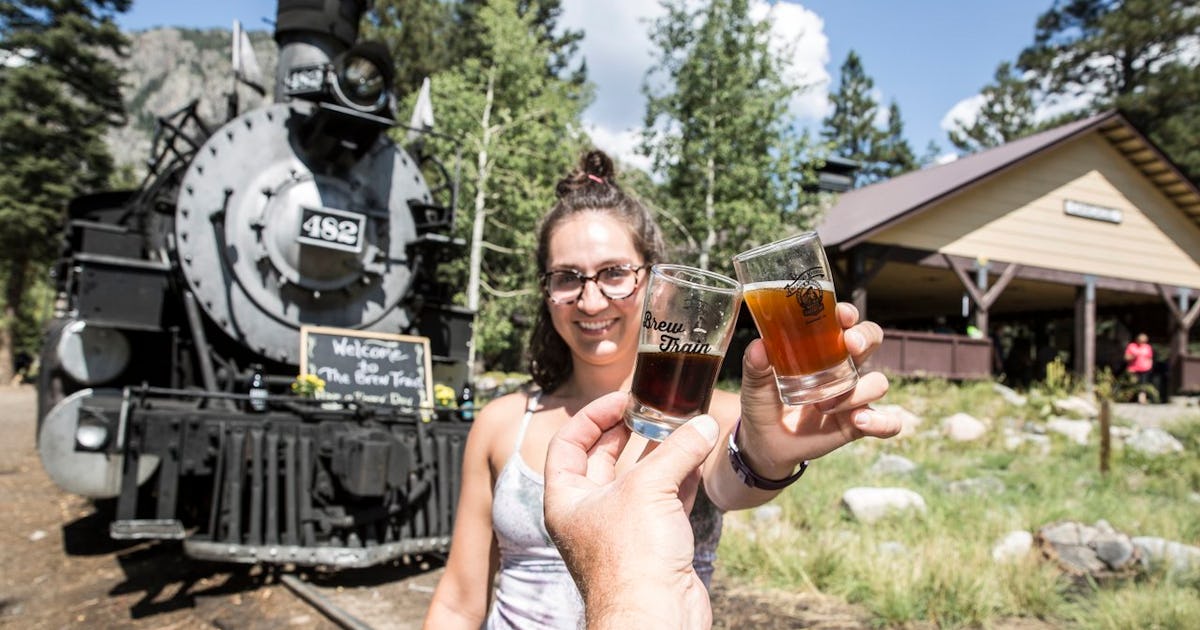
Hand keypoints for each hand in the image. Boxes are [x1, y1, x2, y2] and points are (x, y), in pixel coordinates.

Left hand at [543, 391, 716, 629]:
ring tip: (682, 426)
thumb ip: (676, 450)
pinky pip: (665, 501)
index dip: (592, 416)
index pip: (568, 443)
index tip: (622, 399)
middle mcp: (589, 513)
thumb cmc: (632, 560)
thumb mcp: (649, 488)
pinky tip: (698, 458)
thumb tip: (703, 424)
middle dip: (629, 432)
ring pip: (639, 480)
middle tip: (652, 410)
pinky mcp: (653, 544)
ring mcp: (621, 530)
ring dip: (661, 453)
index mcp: (565, 499)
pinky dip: (681, 478)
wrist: (655, 617)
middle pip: (603, 459)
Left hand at [736, 303, 900, 476]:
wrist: (766, 444)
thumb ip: (755, 367)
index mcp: (820, 349)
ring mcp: (853, 395)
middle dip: (865, 338)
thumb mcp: (755, 385)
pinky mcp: (859, 423)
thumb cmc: (763, 405)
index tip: (842, 316)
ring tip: (824, 407)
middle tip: (850, 347)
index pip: (843, 322)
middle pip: (870, 340)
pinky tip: (860, 422)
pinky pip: (888, 422)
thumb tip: (758, 347)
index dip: (848, 314)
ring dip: (857, 392)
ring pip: (878, 382)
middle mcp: (842, 367)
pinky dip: (882, 422)